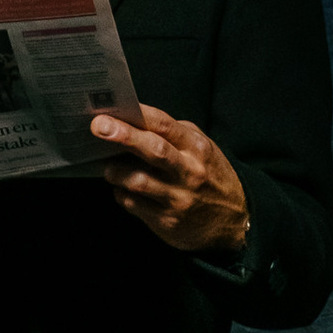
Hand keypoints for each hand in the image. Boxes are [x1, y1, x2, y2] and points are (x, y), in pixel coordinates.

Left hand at [91, 104, 250, 258]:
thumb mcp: (202, 148)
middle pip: (153, 150)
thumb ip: (173, 134)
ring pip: (138, 181)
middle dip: (123, 136)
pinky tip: (122, 189)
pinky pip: (133, 204)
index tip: (111, 110)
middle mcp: (189, 172)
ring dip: (115, 172)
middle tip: (98, 127)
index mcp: (196, 148)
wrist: (235, 221)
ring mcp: (178, 198)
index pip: (164, 125)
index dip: (136, 116)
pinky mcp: (167, 222)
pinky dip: (121, 194)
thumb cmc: (211, 176)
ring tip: (107, 168)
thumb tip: (132, 121)